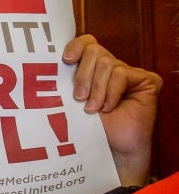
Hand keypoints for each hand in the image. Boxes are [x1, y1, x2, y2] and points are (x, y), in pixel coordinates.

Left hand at [63, 35, 161, 185]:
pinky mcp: (146, 80)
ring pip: (107, 63)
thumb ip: (66, 79)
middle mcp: (111, 67)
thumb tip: (45, 63)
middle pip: (95, 51)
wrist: (109, 150)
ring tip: (92, 109)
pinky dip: (111, 92)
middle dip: (83, 75)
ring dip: (96, 89)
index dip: (76, 46)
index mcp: (92, 68)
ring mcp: (129, 73)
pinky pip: (122, 74)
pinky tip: (109, 107)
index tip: (65, 60)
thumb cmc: (88, 128)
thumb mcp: (70, 99)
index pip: (86, 43)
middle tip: (78, 98)